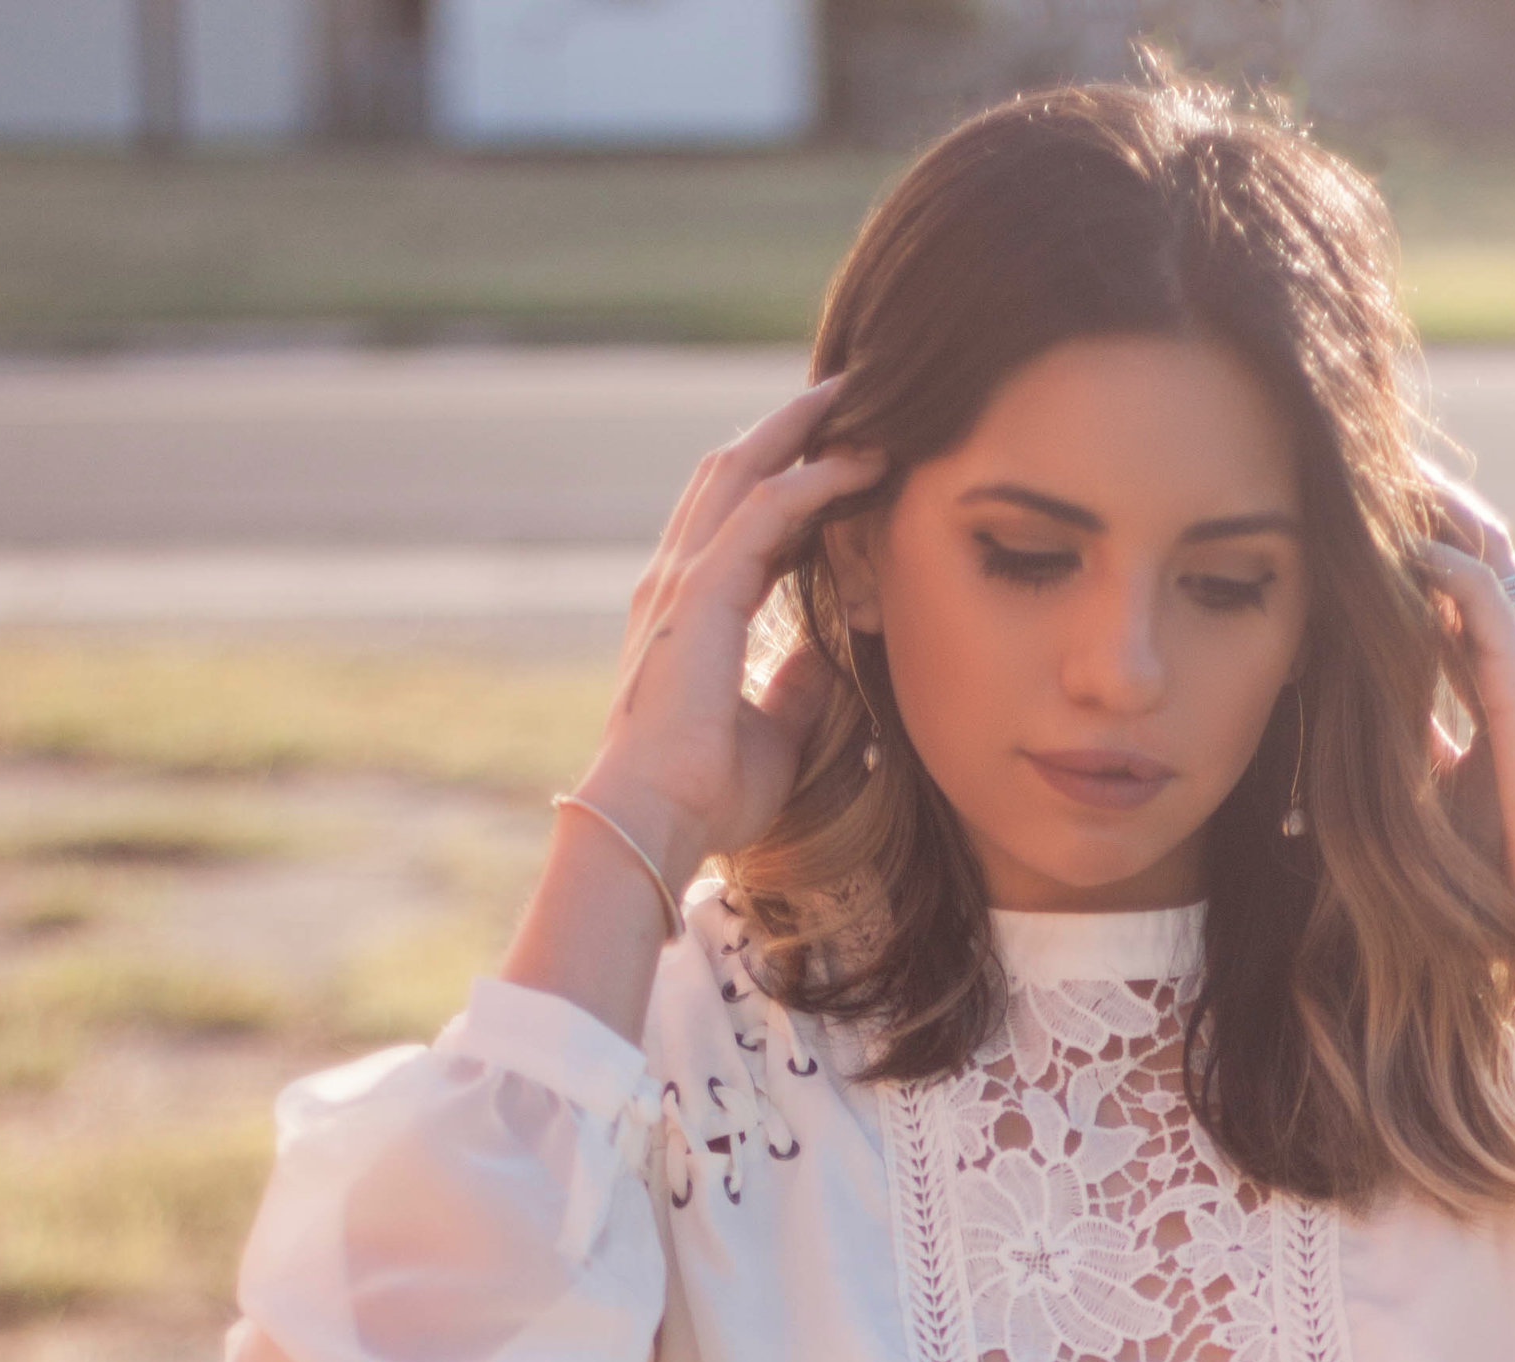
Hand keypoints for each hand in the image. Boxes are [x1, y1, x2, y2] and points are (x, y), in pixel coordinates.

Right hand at [575, 376, 885, 885]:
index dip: (787, 477)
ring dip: (804, 431)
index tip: (840, 454)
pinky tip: (857, 463)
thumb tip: (826, 659)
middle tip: (849, 391)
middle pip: (734, 469)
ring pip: (745, 471)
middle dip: (790, 425)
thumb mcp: (773, 734)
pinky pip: (765, 512)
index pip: (738, 518)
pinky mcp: (703, 592)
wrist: (654, 818)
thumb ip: (795, 687)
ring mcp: (685, 579)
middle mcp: (678, 578)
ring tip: (860, 398)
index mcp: (690, 609)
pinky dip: (812, 480)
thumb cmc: (704, 793)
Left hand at [1415, 482, 1514, 1019]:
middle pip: (1478, 553)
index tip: (1375, 518)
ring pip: (1484, 560)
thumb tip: (1386, 729)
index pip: (1465, 592)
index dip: (1426, 547)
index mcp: (1508, 685)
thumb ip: (1426, 747)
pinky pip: (1484, 604)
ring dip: (1436, 512)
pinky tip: (1400, 543)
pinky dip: (1443, 565)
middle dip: (1432, 506)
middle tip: (1376, 465)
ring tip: (1385, 472)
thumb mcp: (1454, 790)